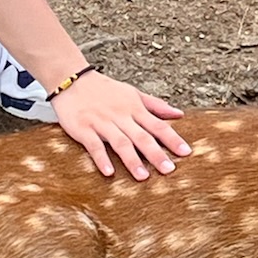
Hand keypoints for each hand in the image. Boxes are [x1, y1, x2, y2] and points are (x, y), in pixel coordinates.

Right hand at [52, 70, 188, 180]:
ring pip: (120, 142)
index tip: (186, 152)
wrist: (72, 80)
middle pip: (141, 136)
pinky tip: (109, 172)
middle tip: (169, 170)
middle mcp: (120, 116)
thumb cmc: (104, 90)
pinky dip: (101, 158)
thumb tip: (179, 115)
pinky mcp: (83, 129)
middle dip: (156, 154)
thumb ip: (156, 105)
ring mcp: (101, 123)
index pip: (157, 125)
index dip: (172, 139)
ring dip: (132, 159)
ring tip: (143, 177)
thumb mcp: (133, 93)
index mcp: (134, 108)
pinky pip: (93, 145)